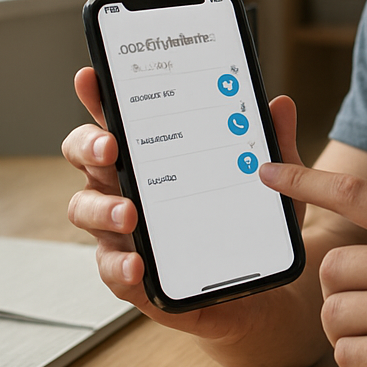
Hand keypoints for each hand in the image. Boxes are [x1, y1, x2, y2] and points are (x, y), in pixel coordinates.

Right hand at [63, 68, 317, 364]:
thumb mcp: (269, 182)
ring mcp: (125, 233)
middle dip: (90, 147)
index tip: (91, 77)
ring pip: (87, 212)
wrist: (259, 289)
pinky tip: (137, 264)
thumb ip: (272, 144)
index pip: (119, 120)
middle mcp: (128, 188)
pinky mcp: (135, 277)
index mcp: (153, 156)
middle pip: (86, 159)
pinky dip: (120, 266)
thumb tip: (280, 104)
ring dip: (103, 209)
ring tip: (129, 213)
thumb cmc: (248, 222)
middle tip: (112, 147)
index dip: (99, 98)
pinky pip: (112, 270)